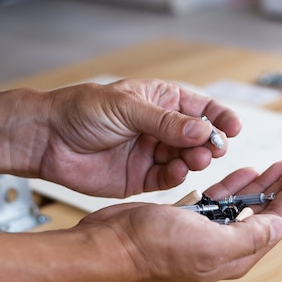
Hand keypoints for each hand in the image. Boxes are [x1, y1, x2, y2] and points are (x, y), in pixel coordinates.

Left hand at [39, 78, 241, 197]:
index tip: (233, 128)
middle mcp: (160, 129)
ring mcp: (152, 153)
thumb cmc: (80, 111)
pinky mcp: (141, 178)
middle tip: (213, 148)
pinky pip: (168, 179)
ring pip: (187, 159)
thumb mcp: (127, 107)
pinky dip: (177, 176)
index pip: (200, 108)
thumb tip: (202, 129)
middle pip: (198, 137)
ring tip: (195, 159)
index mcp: (160, 102)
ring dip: (196, 160)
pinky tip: (178, 171)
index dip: (219, 117)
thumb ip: (165, 122)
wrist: (48, 140)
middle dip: (210, 143)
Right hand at [76, 161, 281, 281]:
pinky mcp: (189, 221)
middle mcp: (225, 247)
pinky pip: (220, 201)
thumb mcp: (210, 243)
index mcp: (235, 255)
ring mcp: (207, 234)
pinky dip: (233, 186)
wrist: (113, 244)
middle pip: (265, 213)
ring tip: (276, 166)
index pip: (278, 222)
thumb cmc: (153, 246)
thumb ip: (250, 236)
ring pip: (244, 206)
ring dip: (260, 185)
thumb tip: (280, 226)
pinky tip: (241, 174)